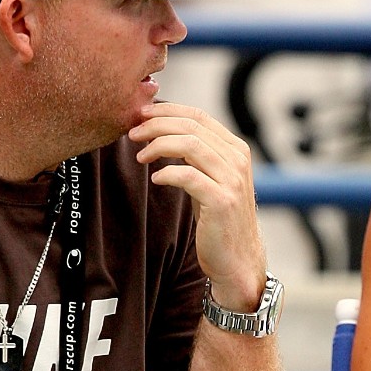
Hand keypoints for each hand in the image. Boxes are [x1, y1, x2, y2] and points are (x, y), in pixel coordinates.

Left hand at [129, 103, 266, 310]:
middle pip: (192, 126)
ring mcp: (232, 180)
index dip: (167, 111)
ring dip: (158, 145)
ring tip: (140, 156)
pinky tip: (155, 179)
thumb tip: (162, 131)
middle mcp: (238, 159)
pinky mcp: (222, 201)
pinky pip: (189, 176)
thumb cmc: (218, 219)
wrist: (238, 259)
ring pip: (190, 145)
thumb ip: (197, 156)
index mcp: (235, 149)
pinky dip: (168, 173)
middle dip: (157, 125)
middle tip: (133, 133)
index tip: (141, 116)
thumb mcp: (211, 179)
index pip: (199, 116)